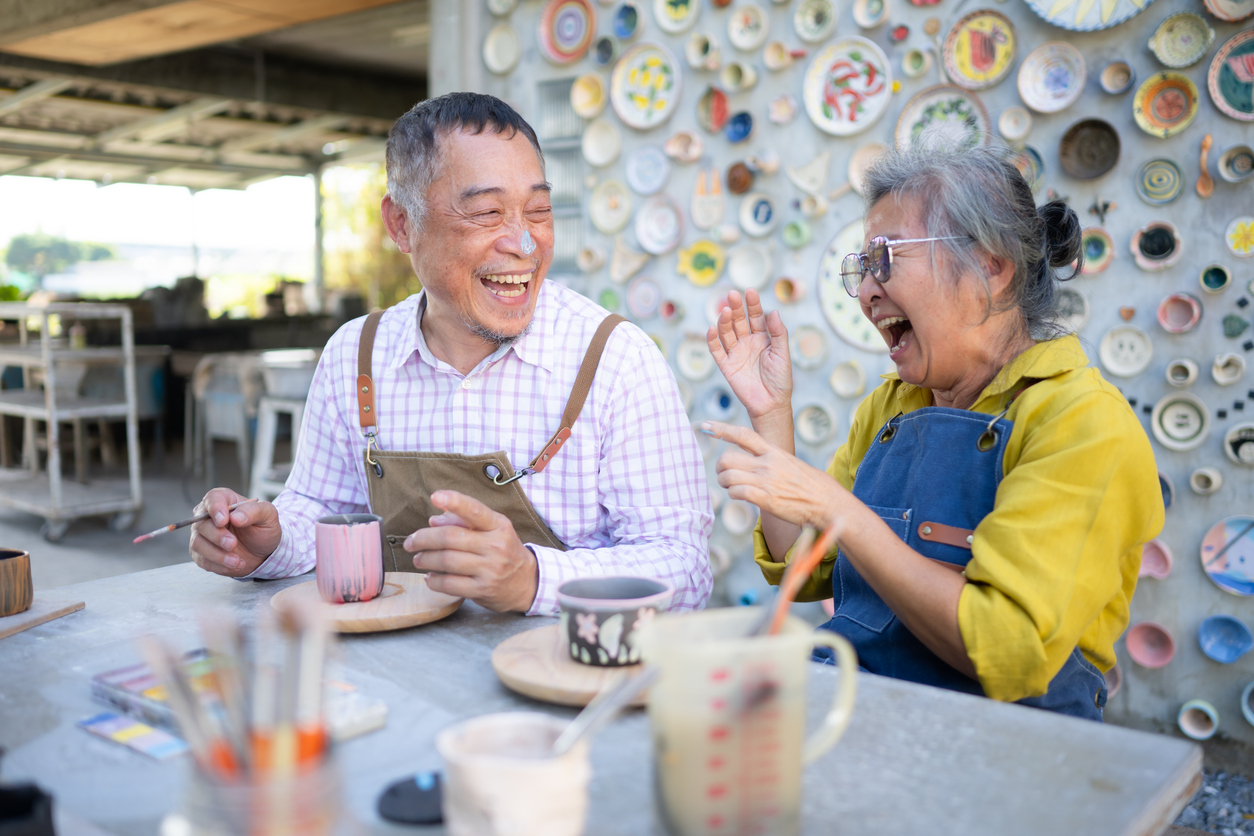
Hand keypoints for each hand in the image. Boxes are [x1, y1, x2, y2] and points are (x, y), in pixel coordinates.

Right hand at [189, 488, 280, 576]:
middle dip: (216, 536)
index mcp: (224, 500)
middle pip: (201, 523)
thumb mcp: (268, 515)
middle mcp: (208, 516)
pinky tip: (235, 564)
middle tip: (232, 544)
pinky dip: (219, 565)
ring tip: (236, 560)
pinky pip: (202, 560)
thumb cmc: (263, 528)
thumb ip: (254, 511)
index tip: (223, 521)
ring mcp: (202, 535)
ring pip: (197, 543)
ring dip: (217, 554)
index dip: (215, 509)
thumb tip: (236, 517)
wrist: (262, 551)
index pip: (212, 498)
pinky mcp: (201, 553)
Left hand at [403, 490, 538, 612]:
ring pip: (446, 561)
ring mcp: (490, 569)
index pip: (475, 510)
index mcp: (498, 525)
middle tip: (411, 542)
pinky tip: (430, 577)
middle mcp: (496, 546)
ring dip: (425, 559)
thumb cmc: (504, 551)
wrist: (527, 582)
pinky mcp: (482, 589)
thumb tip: (434, 521)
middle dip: (423, 539)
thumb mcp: (492, 530)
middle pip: (450, 538)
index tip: (435, 496)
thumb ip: (463, 521)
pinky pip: (449, 584)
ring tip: (418, 558)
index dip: (454, 502)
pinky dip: (434, 580)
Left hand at [705, 421, 846, 530]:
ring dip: (725, 483)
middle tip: (724, 474)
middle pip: (727, 458)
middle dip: (720, 467)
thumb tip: (758, 458)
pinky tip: (741, 496)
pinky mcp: (766, 499)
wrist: (828, 502)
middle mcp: (768, 463)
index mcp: (774, 451)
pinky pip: (737, 492)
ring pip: (728, 476)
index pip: (743, 435)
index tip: (705, 426)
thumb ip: (772, 459)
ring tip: (732, 487)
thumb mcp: (791, 463)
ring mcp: (766, 481)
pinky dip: (734, 495)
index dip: (722, 429)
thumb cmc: (812, 485)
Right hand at [706, 289, 792, 429]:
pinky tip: (712, 328)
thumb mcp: (783, 354)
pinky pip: (716, 350)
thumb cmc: (780, 380)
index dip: (753, 304)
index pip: (756, 316)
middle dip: (736, 307)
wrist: (772, 404)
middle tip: (732, 294)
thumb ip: (778, 333)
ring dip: (724, 321)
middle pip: (739, 321)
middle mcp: (747, 342)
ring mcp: (736, 353)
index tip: (750, 291)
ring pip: (726, 332)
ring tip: (726, 311)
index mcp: (763, 337)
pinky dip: (712, 340)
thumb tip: (774, 312)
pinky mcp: (726, 365)